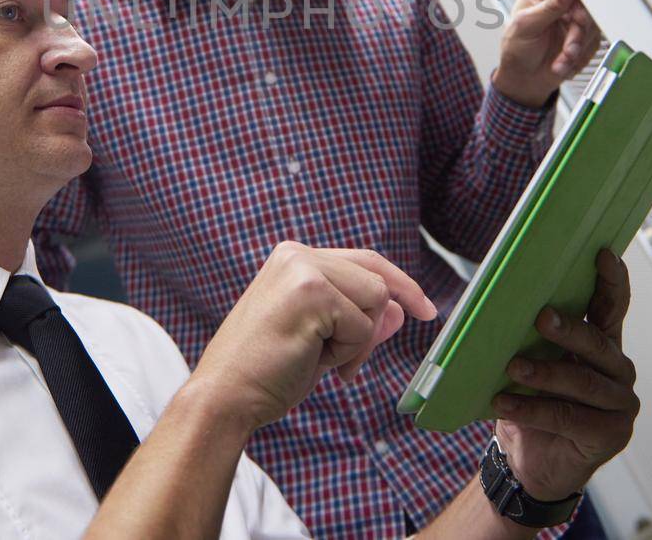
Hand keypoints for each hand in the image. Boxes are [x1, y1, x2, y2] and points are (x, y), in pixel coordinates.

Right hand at [187, 242, 436, 433]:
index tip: (425, 310)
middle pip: (377, 280)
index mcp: (295, 258)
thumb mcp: (323, 339)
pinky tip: (310, 359)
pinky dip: (346, 352)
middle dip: (372, 328)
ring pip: (375, 300)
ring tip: (315, 358)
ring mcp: (303, 270)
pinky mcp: (310, 293)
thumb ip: (361, 318)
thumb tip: (401, 308)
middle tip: (341, 366)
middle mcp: (298, 254)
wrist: (226, 396)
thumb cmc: (267, 372)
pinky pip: (361, 325)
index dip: (402, 286)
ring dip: (356, 342)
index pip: (367, 261)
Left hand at [491, 0, 600, 108]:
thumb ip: (551, 5)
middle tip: (569, 48)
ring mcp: (575, 15)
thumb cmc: (517, 50)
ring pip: (592, 25)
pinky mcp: (585, 33)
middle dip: (578, 31)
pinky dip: (579, 56)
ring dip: (577, 47)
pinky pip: (593, 42)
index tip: (578, 16)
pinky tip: (563, 63)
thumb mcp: (528, 25)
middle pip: (586, 4)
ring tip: (562, 59)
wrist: (525, 79)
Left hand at [492, 250, 638, 500]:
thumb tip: (502, 300)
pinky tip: (504, 403)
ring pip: (583, 382)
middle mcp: (618, 370)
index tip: (602, 254)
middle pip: (597, 343)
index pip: (612, 306)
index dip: (611, 280)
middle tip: (540, 317)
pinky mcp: (611, 434)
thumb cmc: (531, 403)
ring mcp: (620, 404)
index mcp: (601, 344)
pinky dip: (532, 410)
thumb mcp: (530, 363)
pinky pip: (570, 417)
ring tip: (512, 368)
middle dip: (569, 329)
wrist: (531, 463)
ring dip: (545, 374)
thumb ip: (530, 337)